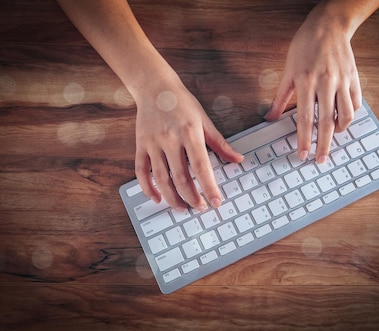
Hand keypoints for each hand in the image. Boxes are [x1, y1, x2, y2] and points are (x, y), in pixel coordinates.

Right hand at [133, 78, 242, 211]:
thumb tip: (238, 160)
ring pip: (161, 178)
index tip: (216, 202)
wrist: (155, 87)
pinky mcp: (140, 145)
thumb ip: (220, 144)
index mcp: (190, 133)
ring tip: (182, 208)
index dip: (208, 187)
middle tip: (200, 208)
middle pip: (180, 177)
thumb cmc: (182, 103)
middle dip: (191, 197)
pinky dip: (148, 188)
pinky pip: (142, 171)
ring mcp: (153, 143)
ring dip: (172, 197)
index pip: (201, 166)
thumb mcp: (205, 120)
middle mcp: (170, 139)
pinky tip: (158, 198)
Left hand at [265, 8, 361, 163]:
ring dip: (340, 130)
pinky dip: (351, 115)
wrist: (328, 26)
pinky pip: (356, 103)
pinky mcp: (354, 78)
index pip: (306, 118)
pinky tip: (343, 119)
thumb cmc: (305, 46)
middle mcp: (326, 83)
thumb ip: (280, 97)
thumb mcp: (288, 70)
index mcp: (306, 81)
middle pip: (327, 122)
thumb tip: (269, 118)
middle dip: (324, 145)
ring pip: (346, 115)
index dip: (304, 139)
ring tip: (333, 137)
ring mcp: (342, 81)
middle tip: (321, 160)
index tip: (302, 154)